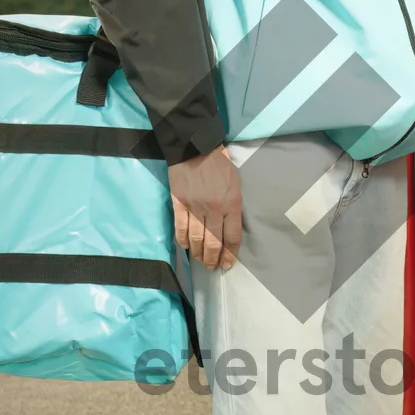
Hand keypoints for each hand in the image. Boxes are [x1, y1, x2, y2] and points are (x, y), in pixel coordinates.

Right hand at [167, 145, 241, 270]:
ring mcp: (195, 207)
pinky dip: (183, 241)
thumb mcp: (235, 184)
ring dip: (199, 254)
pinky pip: (180, 228)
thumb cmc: (219, 165)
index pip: (232, 236)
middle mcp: (214, 208)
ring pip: (197, 238)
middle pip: (214, 242)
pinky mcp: (179, 203)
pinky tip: (187, 247)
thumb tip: (228, 229)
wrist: (195, 147)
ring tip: (201, 261)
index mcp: (231, 203)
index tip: (228, 264)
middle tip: (213, 267)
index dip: (230, 254)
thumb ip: (233, 206)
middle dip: (213, 259)